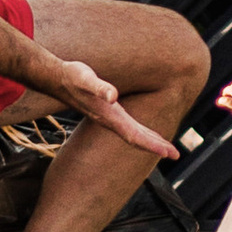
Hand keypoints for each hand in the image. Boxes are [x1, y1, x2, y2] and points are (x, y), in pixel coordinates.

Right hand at [45, 53, 174, 161]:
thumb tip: (112, 96)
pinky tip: (143, 131)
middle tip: (175, 154)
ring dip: (149, 141)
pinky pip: (127, 126)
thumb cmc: (72, 77)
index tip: (169, 152)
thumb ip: (99, 87)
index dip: (153, 145)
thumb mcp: (86, 79)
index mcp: (109, 116)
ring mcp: (107, 118)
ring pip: (132, 134)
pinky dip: (139, 131)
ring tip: (164, 147)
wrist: (56, 79)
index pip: (135, 135)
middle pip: (136, 139)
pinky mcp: (106, 112)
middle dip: (156, 147)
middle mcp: (109, 121)